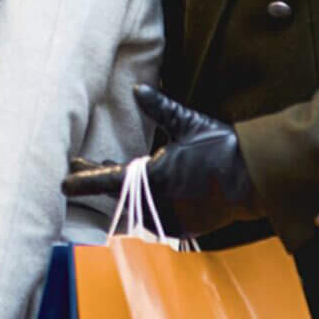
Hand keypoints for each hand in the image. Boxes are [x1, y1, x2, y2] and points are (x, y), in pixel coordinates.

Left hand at [63, 85, 262, 237]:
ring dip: (118, 196)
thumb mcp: (189, 125)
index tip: (62, 182)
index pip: (106, 182)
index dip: (82, 181)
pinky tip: (136, 197)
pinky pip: (152, 221)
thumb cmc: (222, 149)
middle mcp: (155, 202)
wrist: (256, 181)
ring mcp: (168, 219)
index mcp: (151, 177)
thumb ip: (160, 109)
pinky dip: (142, 208)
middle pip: (113, 198)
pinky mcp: (182, 229)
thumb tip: (138, 88)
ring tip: (105, 179)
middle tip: (79, 167)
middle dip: (95, 183)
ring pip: (131, 211)